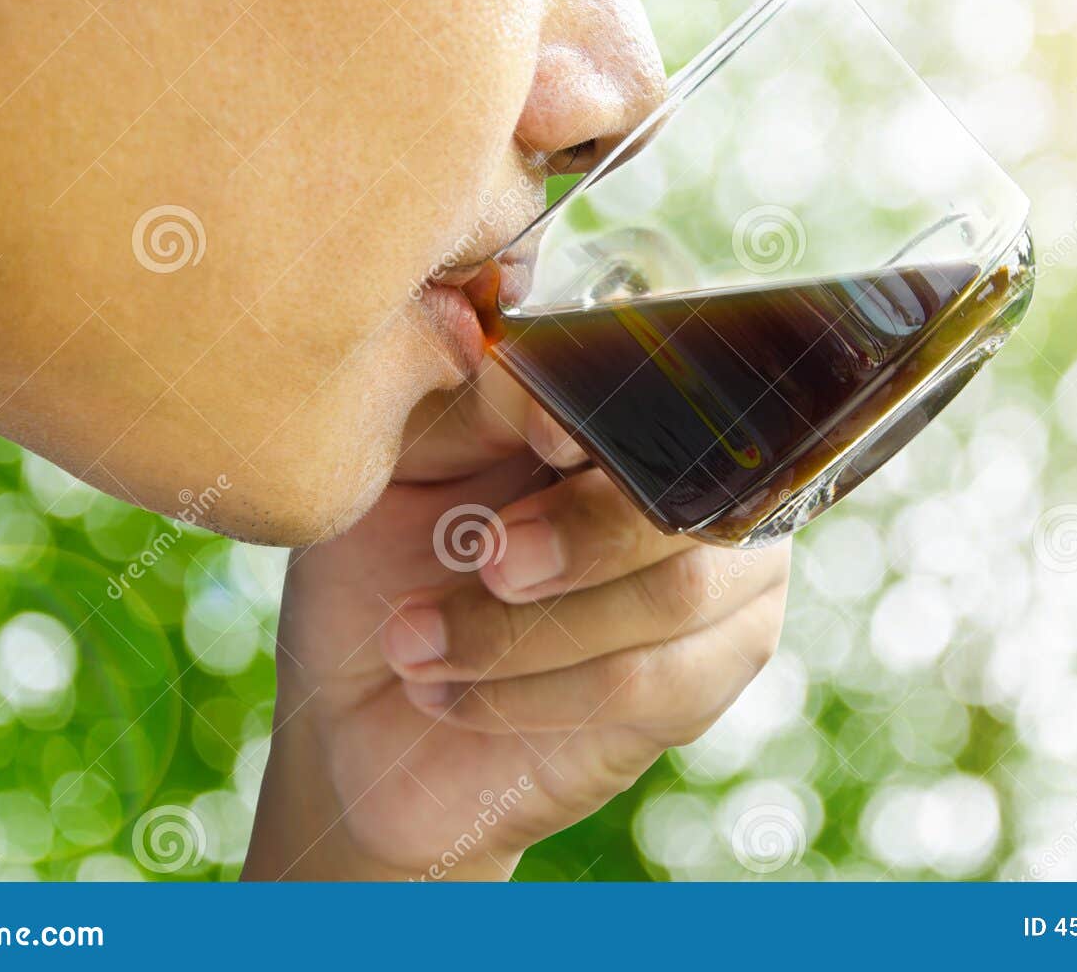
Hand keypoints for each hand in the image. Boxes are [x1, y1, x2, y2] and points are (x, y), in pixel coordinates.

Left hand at [242, 364, 789, 879]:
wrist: (357, 711)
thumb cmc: (386, 559)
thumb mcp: (406, 462)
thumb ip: (472, 406)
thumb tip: (520, 366)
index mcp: (635, 403)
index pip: (676, 383)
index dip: (628, 403)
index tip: (545, 437)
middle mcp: (701, 484)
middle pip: (698, 489)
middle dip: (585, 529)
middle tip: (486, 559)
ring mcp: (719, 587)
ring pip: (676, 593)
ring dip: (529, 627)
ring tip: (414, 643)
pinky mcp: (698, 687)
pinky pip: (647, 682)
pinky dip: (534, 692)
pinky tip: (449, 694)